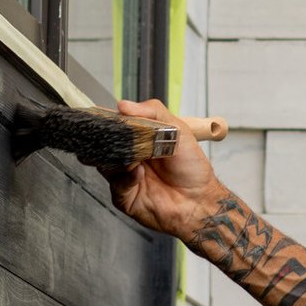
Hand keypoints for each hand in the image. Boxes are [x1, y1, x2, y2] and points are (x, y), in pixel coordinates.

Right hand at [103, 98, 226, 239]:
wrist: (200, 199)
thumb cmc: (192, 168)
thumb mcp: (178, 129)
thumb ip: (153, 112)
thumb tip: (123, 105)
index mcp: (139, 141)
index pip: (116, 128)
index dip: (111, 122)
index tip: (111, 117)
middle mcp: (129, 158)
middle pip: (105, 146)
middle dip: (110, 140)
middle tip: (120, 136)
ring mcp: (125, 178)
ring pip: (106, 165)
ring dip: (119, 158)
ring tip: (135, 156)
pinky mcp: (125, 197)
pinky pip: (116, 185)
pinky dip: (126, 177)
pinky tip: (138, 172)